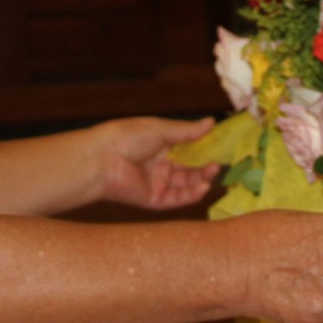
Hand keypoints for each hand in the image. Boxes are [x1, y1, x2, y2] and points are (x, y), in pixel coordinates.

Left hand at [92, 117, 222, 210]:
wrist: (103, 158)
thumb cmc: (128, 137)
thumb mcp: (161, 129)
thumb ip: (187, 131)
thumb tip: (212, 122)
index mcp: (159, 145)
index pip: (186, 149)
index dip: (202, 148)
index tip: (220, 146)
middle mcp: (159, 165)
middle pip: (188, 169)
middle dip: (204, 167)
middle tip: (219, 163)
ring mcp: (157, 183)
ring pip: (185, 184)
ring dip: (200, 180)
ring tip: (214, 173)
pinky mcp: (154, 199)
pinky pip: (176, 199)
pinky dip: (191, 195)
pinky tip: (204, 187)